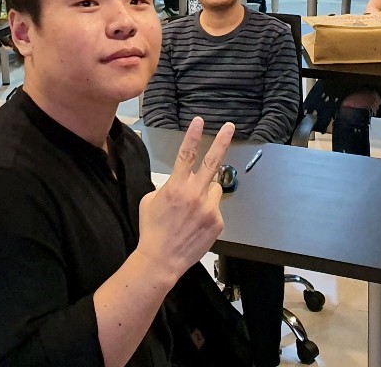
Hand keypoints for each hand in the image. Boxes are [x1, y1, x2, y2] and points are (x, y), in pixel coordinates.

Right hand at [137, 117, 233, 278]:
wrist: (161, 259)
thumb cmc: (152, 229)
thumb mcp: (150, 201)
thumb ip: (168, 187)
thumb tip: (179, 183)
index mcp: (175, 186)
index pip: (186, 155)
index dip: (193, 136)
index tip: (199, 120)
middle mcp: (194, 194)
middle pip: (212, 162)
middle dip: (222, 141)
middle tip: (230, 127)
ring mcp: (208, 208)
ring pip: (214, 189)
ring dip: (206, 193)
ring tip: (193, 211)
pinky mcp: (217, 221)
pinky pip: (215, 208)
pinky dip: (207, 212)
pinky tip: (196, 225)